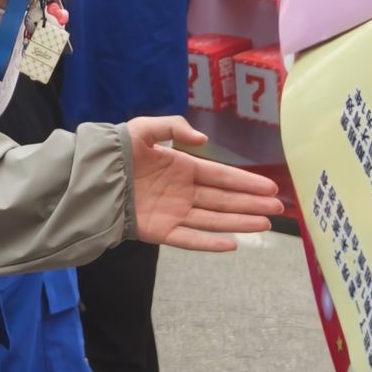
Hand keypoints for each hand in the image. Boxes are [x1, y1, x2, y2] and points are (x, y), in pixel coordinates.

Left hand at [125, 117, 282, 250]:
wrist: (93, 176)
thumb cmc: (118, 151)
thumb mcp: (144, 128)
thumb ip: (174, 126)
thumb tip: (203, 140)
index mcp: (183, 167)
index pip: (221, 176)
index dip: (245, 181)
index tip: (269, 187)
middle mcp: (183, 192)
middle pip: (224, 199)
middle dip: (251, 203)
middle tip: (277, 208)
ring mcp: (174, 212)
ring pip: (214, 219)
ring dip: (239, 222)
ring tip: (265, 223)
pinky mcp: (161, 231)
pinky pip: (189, 239)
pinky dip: (209, 244)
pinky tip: (232, 245)